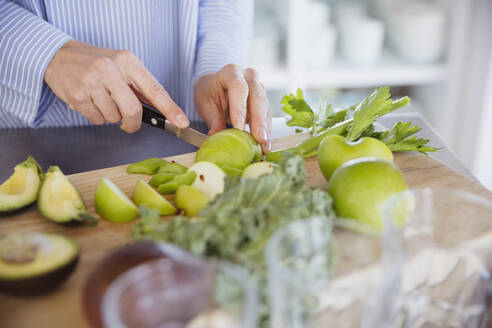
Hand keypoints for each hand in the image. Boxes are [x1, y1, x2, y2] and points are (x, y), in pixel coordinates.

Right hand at [44, 40, 188, 132]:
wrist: (59, 56)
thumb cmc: (96, 63)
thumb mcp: (122, 66)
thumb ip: (139, 87)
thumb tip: (162, 111)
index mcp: (128, 62)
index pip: (155, 89)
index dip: (170, 109)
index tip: (182, 123)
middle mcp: (110, 70)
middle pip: (133, 110)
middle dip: (132, 123)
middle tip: (129, 124)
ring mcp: (92, 82)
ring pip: (113, 118)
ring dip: (111, 118)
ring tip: (103, 101)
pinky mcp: (77, 95)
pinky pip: (96, 120)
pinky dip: (97, 117)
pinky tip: (91, 102)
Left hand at [194, 64, 271, 152]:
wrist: (216, 87)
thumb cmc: (209, 93)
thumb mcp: (205, 104)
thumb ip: (213, 119)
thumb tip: (215, 135)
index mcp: (231, 72)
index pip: (238, 88)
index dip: (239, 108)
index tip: (238, 127)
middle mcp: (249, 76)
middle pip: (257, 97)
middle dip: (258, 120)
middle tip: (259, 138)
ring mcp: (259, 88)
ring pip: (265, 108)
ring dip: (265, 129)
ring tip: (264, 146)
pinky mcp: (264, 101)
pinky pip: (267, 116)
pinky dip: (266, 131)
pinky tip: (265, 144)